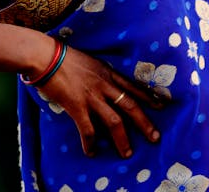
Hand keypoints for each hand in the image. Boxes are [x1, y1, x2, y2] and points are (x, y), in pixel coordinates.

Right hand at [38, 44, 162, 157]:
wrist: (47, 56)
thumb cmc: (64, 57)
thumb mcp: (89, 61)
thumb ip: (99, 74)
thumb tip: (104, 86)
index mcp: (107, 72)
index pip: (133, 86)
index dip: (147, 97)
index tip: (161, 105)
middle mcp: (103, 84)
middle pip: (129, 106)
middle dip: (144, 123)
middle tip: (155, 137)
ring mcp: (91, 96)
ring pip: (114, 121)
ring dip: (122, 139)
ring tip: (127, 153)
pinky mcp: (77, 106)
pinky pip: (88, 130)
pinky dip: (90, 143)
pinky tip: (91, 152)